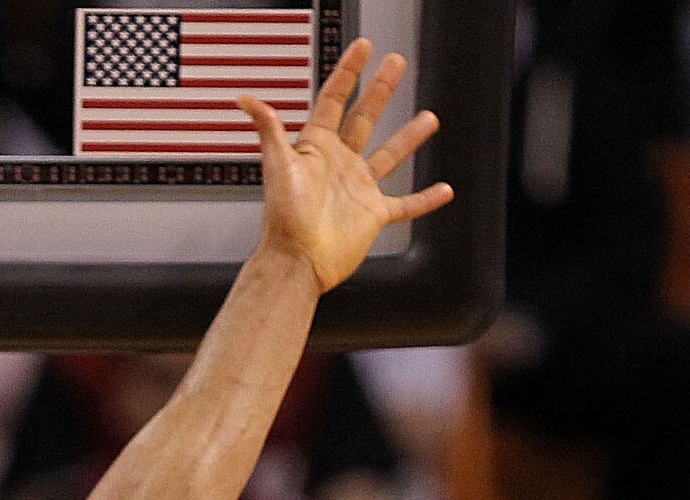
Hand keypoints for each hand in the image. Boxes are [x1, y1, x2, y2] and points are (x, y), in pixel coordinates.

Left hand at [248, 41, 452, 291]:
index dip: (349, 72)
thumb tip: (246, 100)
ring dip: (409, 137)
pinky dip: (425, 199)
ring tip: (429, 118)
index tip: (364, 48)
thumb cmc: (285, 218)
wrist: (297, 262)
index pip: (335, 100)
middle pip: (364, 117)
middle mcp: (339, 164)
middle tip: (396, 62)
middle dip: (381, 89)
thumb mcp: (279, 166)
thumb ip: (269, 130)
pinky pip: (405, 204)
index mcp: (317, 148)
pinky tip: (444, 190)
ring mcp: (358, 188)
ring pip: (389, 155)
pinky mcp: (372, 215)